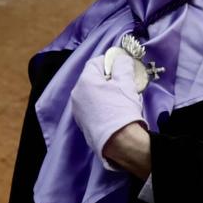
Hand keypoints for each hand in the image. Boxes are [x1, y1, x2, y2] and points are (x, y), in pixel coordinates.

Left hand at [69, 51, 150, 178]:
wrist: (119, 142)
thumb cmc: (122, 108)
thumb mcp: (126, 82)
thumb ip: (123, 66)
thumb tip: (122, 60)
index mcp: (84, 81)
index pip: (95, 63)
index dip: (109, 62)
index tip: (122, 68)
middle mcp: (76, 94)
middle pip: (92, 79)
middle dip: (107, 79)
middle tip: (123, 84)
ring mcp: (77, 111)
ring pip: (91, 94)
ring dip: (104, 93)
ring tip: (119, 99)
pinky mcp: (81, 124)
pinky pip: (91, 108)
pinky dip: (100, 106)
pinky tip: (112, 112)